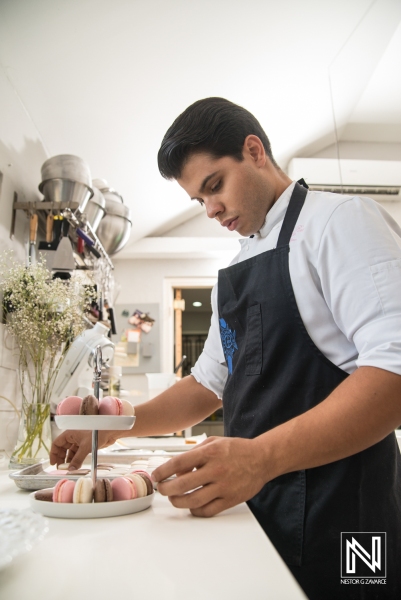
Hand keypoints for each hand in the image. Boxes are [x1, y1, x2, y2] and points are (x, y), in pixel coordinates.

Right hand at [50, 430, 119, 470]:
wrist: (110, 431)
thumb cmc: (98, 433)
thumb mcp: (85, 447)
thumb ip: (77, 459)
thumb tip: (71, 470)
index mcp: (70, 433)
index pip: (57, 443)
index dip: (54, 453)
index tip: (53, 463)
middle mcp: (73, 436)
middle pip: (62, 448)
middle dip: (61, 458)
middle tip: (61, 468)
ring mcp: (79, 440)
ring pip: (70, 451)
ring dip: (68, 460)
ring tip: (68, 469)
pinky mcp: (85, 444)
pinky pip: (77, 453)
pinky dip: (75, 459)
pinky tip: (75, 466)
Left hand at [152, 436, 270, 516]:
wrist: (262, 459)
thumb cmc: (237, 449)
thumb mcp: (214, 442)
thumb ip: (194, 453)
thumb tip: (177, 469)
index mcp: (210, 453)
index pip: (178, 463)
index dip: (163, 471)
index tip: (156, 476)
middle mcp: (216, 470)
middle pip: (182, 485)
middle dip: (166, 488)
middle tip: (161, 488)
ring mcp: (223, 486)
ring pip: (192, 501)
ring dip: (177, 501)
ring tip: (173, 497)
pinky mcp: (230, 499)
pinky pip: (207, 510)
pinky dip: (194, 510)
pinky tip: (190, 506)